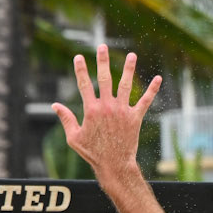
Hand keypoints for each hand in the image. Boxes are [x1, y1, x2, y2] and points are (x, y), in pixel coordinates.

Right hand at [52, 45, 161, 183]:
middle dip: (103, 61)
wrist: (114, 165)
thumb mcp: (74, 137)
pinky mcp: (135, 118)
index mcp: (91, 110)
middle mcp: (107, 107)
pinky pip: (145, 101)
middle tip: (103, 47)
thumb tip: (55, 105)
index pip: (84, 85)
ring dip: (129, 69)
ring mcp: (122, 111)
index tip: (79, 57)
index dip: (80, 70)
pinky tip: (158, 78)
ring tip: (132, 55)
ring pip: (126, 85)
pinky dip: (152, 90)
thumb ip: (66, 119)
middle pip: (104, 79)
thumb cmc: (92, 153)